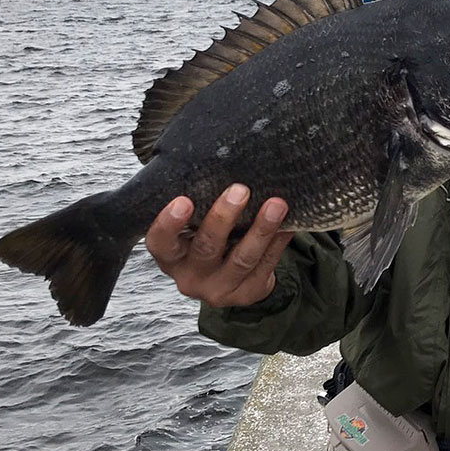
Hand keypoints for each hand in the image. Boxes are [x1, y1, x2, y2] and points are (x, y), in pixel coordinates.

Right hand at [145, 184, 291, 308]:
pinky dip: (278, 241)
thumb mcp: (194, 224)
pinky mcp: (248, 293)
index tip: (183, 199)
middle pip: (206, 248)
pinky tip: (288, 223)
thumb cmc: (207, 234)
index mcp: (170, 256)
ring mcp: (220, 289)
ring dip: (261, 229)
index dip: (169, 223)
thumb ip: (198, 201)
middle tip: (240, 190)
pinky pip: (266, 265)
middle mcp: (190, 277)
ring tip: (277, 204)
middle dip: (224, 218)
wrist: (229, 275)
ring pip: (242, 259)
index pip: (160, 242)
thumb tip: (219, 156)